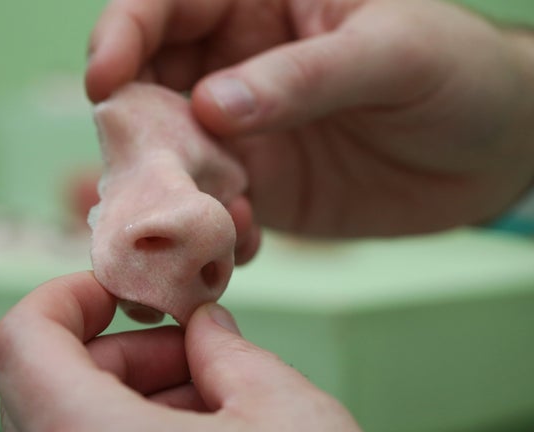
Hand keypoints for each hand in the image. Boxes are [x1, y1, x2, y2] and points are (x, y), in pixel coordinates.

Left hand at [0, 272, 382, 431]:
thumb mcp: (285, 412)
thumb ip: (227, 352)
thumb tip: (202, 328)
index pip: (19, 342)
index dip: (64, 298)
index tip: (122, 293)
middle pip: (43, 390)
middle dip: (118, 356)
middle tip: (194, 355)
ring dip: (128, 403)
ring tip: (212, 408)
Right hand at [86, 0, 533, 236]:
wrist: (489, 152)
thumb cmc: (456, 73)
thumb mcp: (392, 53)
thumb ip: (303, 77)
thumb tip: (211, 107)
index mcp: (257, 3)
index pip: (166, 6)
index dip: (123, 35)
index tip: (104, 80)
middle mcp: (231, 64)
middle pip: (146, 87)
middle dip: (128, 132)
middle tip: (130, 178)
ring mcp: (237, 130)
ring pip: (166, 156)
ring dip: (161, 194)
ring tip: (181, 228)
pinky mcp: (253, 186)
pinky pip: (207, 207)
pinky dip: (207, 230)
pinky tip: (236, 245)